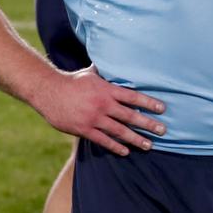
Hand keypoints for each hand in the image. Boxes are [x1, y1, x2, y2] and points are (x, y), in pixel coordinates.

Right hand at [30, 65, 165, 155]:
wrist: (49, 91)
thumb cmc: (72, 81)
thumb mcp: (91, 73)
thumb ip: (106, 72)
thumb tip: (117, 61)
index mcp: (106, 89)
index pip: (133, 97)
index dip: (149, 103)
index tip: (162, 109)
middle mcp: (103, 104)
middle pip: (130, 116)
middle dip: (148, 124)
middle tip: (163, 130)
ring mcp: (94, 118)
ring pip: (119, 131)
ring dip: (136, 139)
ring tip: (149, 145)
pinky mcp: (84, 129)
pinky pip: (103, 140)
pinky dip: (116, 146)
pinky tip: (126, 151)